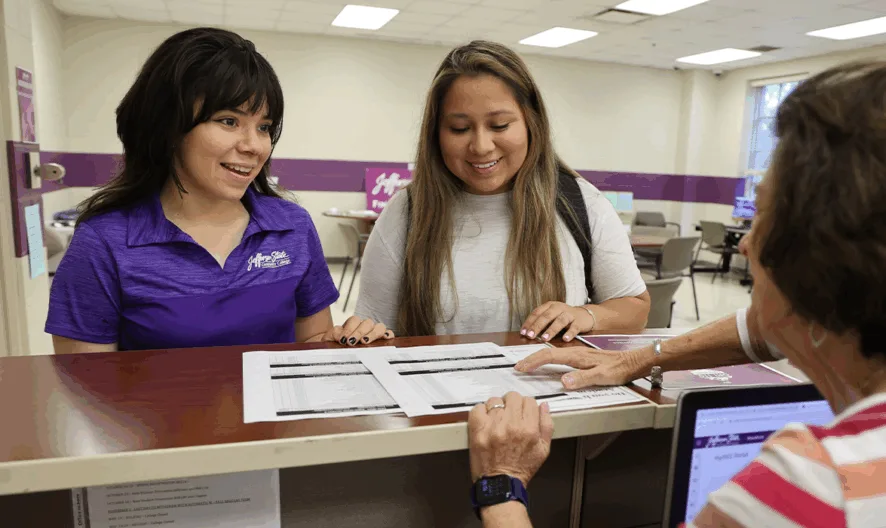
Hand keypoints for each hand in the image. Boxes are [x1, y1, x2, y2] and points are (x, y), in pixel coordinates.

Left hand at [322, 316, 393, 345]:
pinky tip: (386, 338)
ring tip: (365, 342)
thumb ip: (332, 334)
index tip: (342, 340)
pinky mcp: (382, 340)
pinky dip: (388, 334)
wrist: (335, 351)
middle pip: (367, 323)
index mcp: (352, 324)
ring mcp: (374, 332)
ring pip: (379, 327)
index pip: (354, 321)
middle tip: (351, 342)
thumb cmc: (333, 345)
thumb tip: (340, 335)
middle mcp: (364, 326)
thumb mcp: (329, 339)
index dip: (349, 329)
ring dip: (373, 334)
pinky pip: (389, 334)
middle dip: (359, 332)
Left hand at [468, 392, 553, 486]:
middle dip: (512, 404)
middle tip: (510, 414)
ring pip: (495, 401)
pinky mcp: (477, 430)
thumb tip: (544, 406)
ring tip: (497, 419)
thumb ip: (547, 425)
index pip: (529, 401)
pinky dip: (481, 411)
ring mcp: (492, 426)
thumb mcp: (544, 450)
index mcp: (529, 429)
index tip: (522, 412)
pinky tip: (485, 420)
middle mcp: (511, 425)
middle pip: (512, 396)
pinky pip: (478, 408)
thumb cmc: (521, 468)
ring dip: (497, 408)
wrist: (501, 484)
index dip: (526, 406)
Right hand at [514, 346, 644, 388]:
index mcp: (576, 356)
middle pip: (547, 353)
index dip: (534, 361)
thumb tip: (563, 382)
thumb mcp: (602, 377)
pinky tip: (547, 364)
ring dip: (538, 358)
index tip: (522, 368)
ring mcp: (577, 354)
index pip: (549, 356)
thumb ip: (582, 379)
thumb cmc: (618, 369)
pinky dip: (547, 360)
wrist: (632, 361)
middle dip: (531, 359)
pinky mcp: (581, 358)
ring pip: (552, 353)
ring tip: (527, 365)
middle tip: (519, 367)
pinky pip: (559, 356)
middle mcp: (574, 352)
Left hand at [520, 301, 593, 342]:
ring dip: (551, 330)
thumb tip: (526, 334)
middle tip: (530, 335)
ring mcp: (569, 314)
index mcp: (550, 306)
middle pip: (547, 316)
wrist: (584, 315)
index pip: (537, 313)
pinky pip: (574, 328)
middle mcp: (559, 308)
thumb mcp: (551, 317)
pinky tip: (565, 339)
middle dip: (537, 326)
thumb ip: (540, 323)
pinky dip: (569, 333)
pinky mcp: (579, 322)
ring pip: (560, 321)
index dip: (529, 322)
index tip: (523, 332)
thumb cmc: (563, 317)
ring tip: (544, 338)